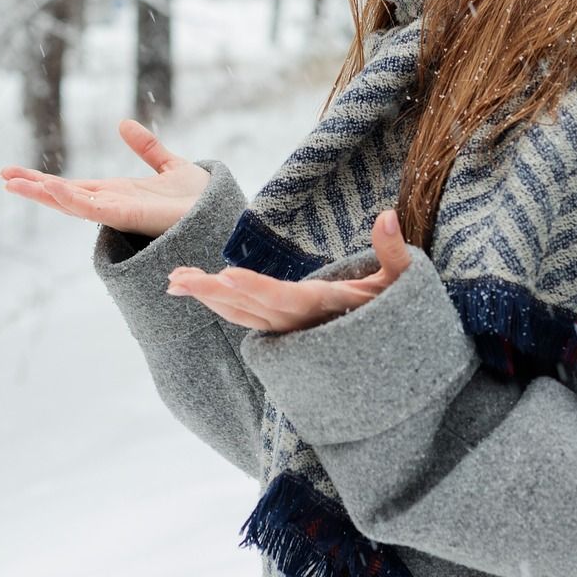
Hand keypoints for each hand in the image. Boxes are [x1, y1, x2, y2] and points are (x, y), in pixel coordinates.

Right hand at [0, 119, 210, 237]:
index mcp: (117, 193)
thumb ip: (147, 147)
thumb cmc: (200, 200)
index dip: (44, 180)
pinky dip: (70, 198)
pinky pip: (93, 208)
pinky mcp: (128, 216)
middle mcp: (112, 204)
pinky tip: (51, 187)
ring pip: (70, 203)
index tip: (15, 172)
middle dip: (33, 186)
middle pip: (64, 195)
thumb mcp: (168, 165)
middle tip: (2, 175)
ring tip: (11, 181)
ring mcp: (117, 212)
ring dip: (41, 192)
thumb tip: (123, 124)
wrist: (223, 214)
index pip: (72, 186)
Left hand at [165, 208, 411, 333]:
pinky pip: (244, 318)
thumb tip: (386, 216)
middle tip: (176, 278)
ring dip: (207, 298)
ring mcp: (287, 329)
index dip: (256, 288)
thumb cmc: (396, 313)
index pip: (284, 298)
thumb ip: (394, 252)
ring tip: (174, 281)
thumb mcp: (402, 282)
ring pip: (240, 316)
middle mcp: (299, 322)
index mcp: (323, 307)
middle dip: (213, 293)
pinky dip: (219, 304)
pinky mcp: (280, 330)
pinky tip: (196, 289)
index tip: (228, 276)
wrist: (390, 361)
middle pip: (250, 308)